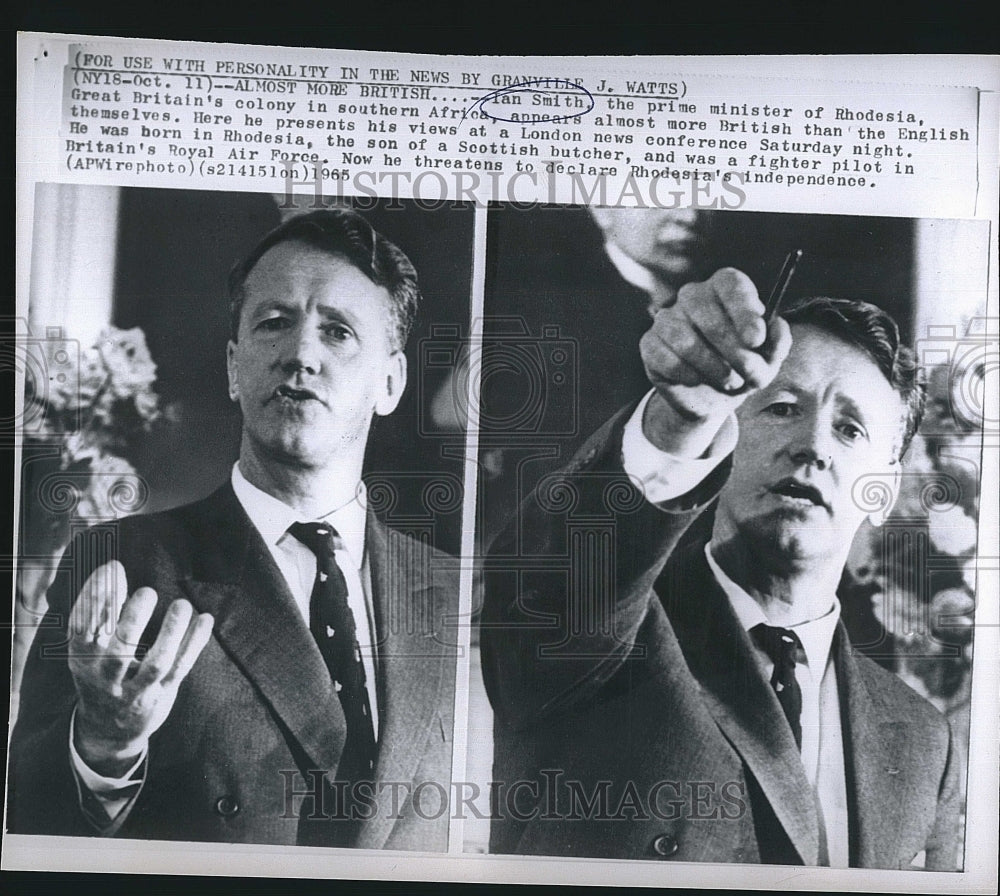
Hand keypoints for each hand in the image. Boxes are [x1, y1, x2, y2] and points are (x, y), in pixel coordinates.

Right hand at [68, 561, 213, 776]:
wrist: (107, 730)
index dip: (96, 596)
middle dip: (133, 619)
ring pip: (156, 662)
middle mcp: (106, 676)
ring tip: (182, 604)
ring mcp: (135, 688)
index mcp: (83, 659)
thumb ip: (100, 614)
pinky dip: (194, 643)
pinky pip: (180, 668)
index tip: (112, 567)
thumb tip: (112, 570)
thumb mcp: (89, 650)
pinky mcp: (161, 695)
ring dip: (171, 632)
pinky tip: (205, 619)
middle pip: (119, 649)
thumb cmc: (102, 674)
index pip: (84, 626)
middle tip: (148, 591)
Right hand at [639, 267, 791, 456]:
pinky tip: (700, 380)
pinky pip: (669, 361)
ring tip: (729, 381)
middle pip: (709, 317)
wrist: (712, 397)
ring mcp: (667, 319)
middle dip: (734, 353)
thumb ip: (778, 341)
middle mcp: (692, 296)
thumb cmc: (742, 368)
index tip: (756, 340)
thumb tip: (776, 325)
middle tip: (747, 374)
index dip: (744, 311)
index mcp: (724, 288)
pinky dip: (691, 377)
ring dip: (715, 369)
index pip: (731, 285)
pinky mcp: (650, 344)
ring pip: (688, 344)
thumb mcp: (768, 359)